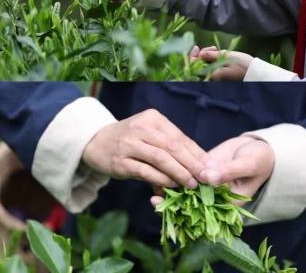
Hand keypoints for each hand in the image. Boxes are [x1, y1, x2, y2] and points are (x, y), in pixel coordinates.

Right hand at [82, 109, 207, 188]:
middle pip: (173, 146)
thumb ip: (171, 149)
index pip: (181, 137)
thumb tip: (199, 168)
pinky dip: (161, 179)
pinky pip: (145, 171)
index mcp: (154, 119)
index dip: (198, 153)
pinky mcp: (120, 161)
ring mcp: (129, 144)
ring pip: (161, 158)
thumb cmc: (131, 141)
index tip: (211, 167)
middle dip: (193, 163)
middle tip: (206, 177)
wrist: (95, 142)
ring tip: (191, 184)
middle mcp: (141, 128)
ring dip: (179, 172)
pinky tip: (171, 186)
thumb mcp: (151, 136)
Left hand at [150, 135, 274, 206]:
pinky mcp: (201, 172)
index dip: (187, 217)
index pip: (206, 216)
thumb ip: (227, 171)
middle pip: (192, 207)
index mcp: (228, 203)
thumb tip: (207, 177)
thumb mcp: (247, 165)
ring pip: (186, 192)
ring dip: (170, 191)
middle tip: (155, 201)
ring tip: (152, 190)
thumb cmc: (259, 159)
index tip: (171, 212)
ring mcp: (207, 185)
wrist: (257, 148)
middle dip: (173, 207)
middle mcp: (215, 198)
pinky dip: (175, 175)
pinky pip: (187, 176)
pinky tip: (161, 172)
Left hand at [189, 45, 252, 80]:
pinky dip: (212, 59)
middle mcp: (212, 79)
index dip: (192, 56)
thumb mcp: (227, 57)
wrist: (255, 72)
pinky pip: (211, 67)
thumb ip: (211, 56)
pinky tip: (218, 53)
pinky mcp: (220, 76)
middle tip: (213, 48)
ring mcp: (216, 78)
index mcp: (212, 76)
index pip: (194, 68)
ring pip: (205, 65)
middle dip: (202, 54)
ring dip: (208, 56)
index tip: (197, 47)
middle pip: (199, 66)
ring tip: (216, 49)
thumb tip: (199, 54)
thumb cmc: (243, 65)